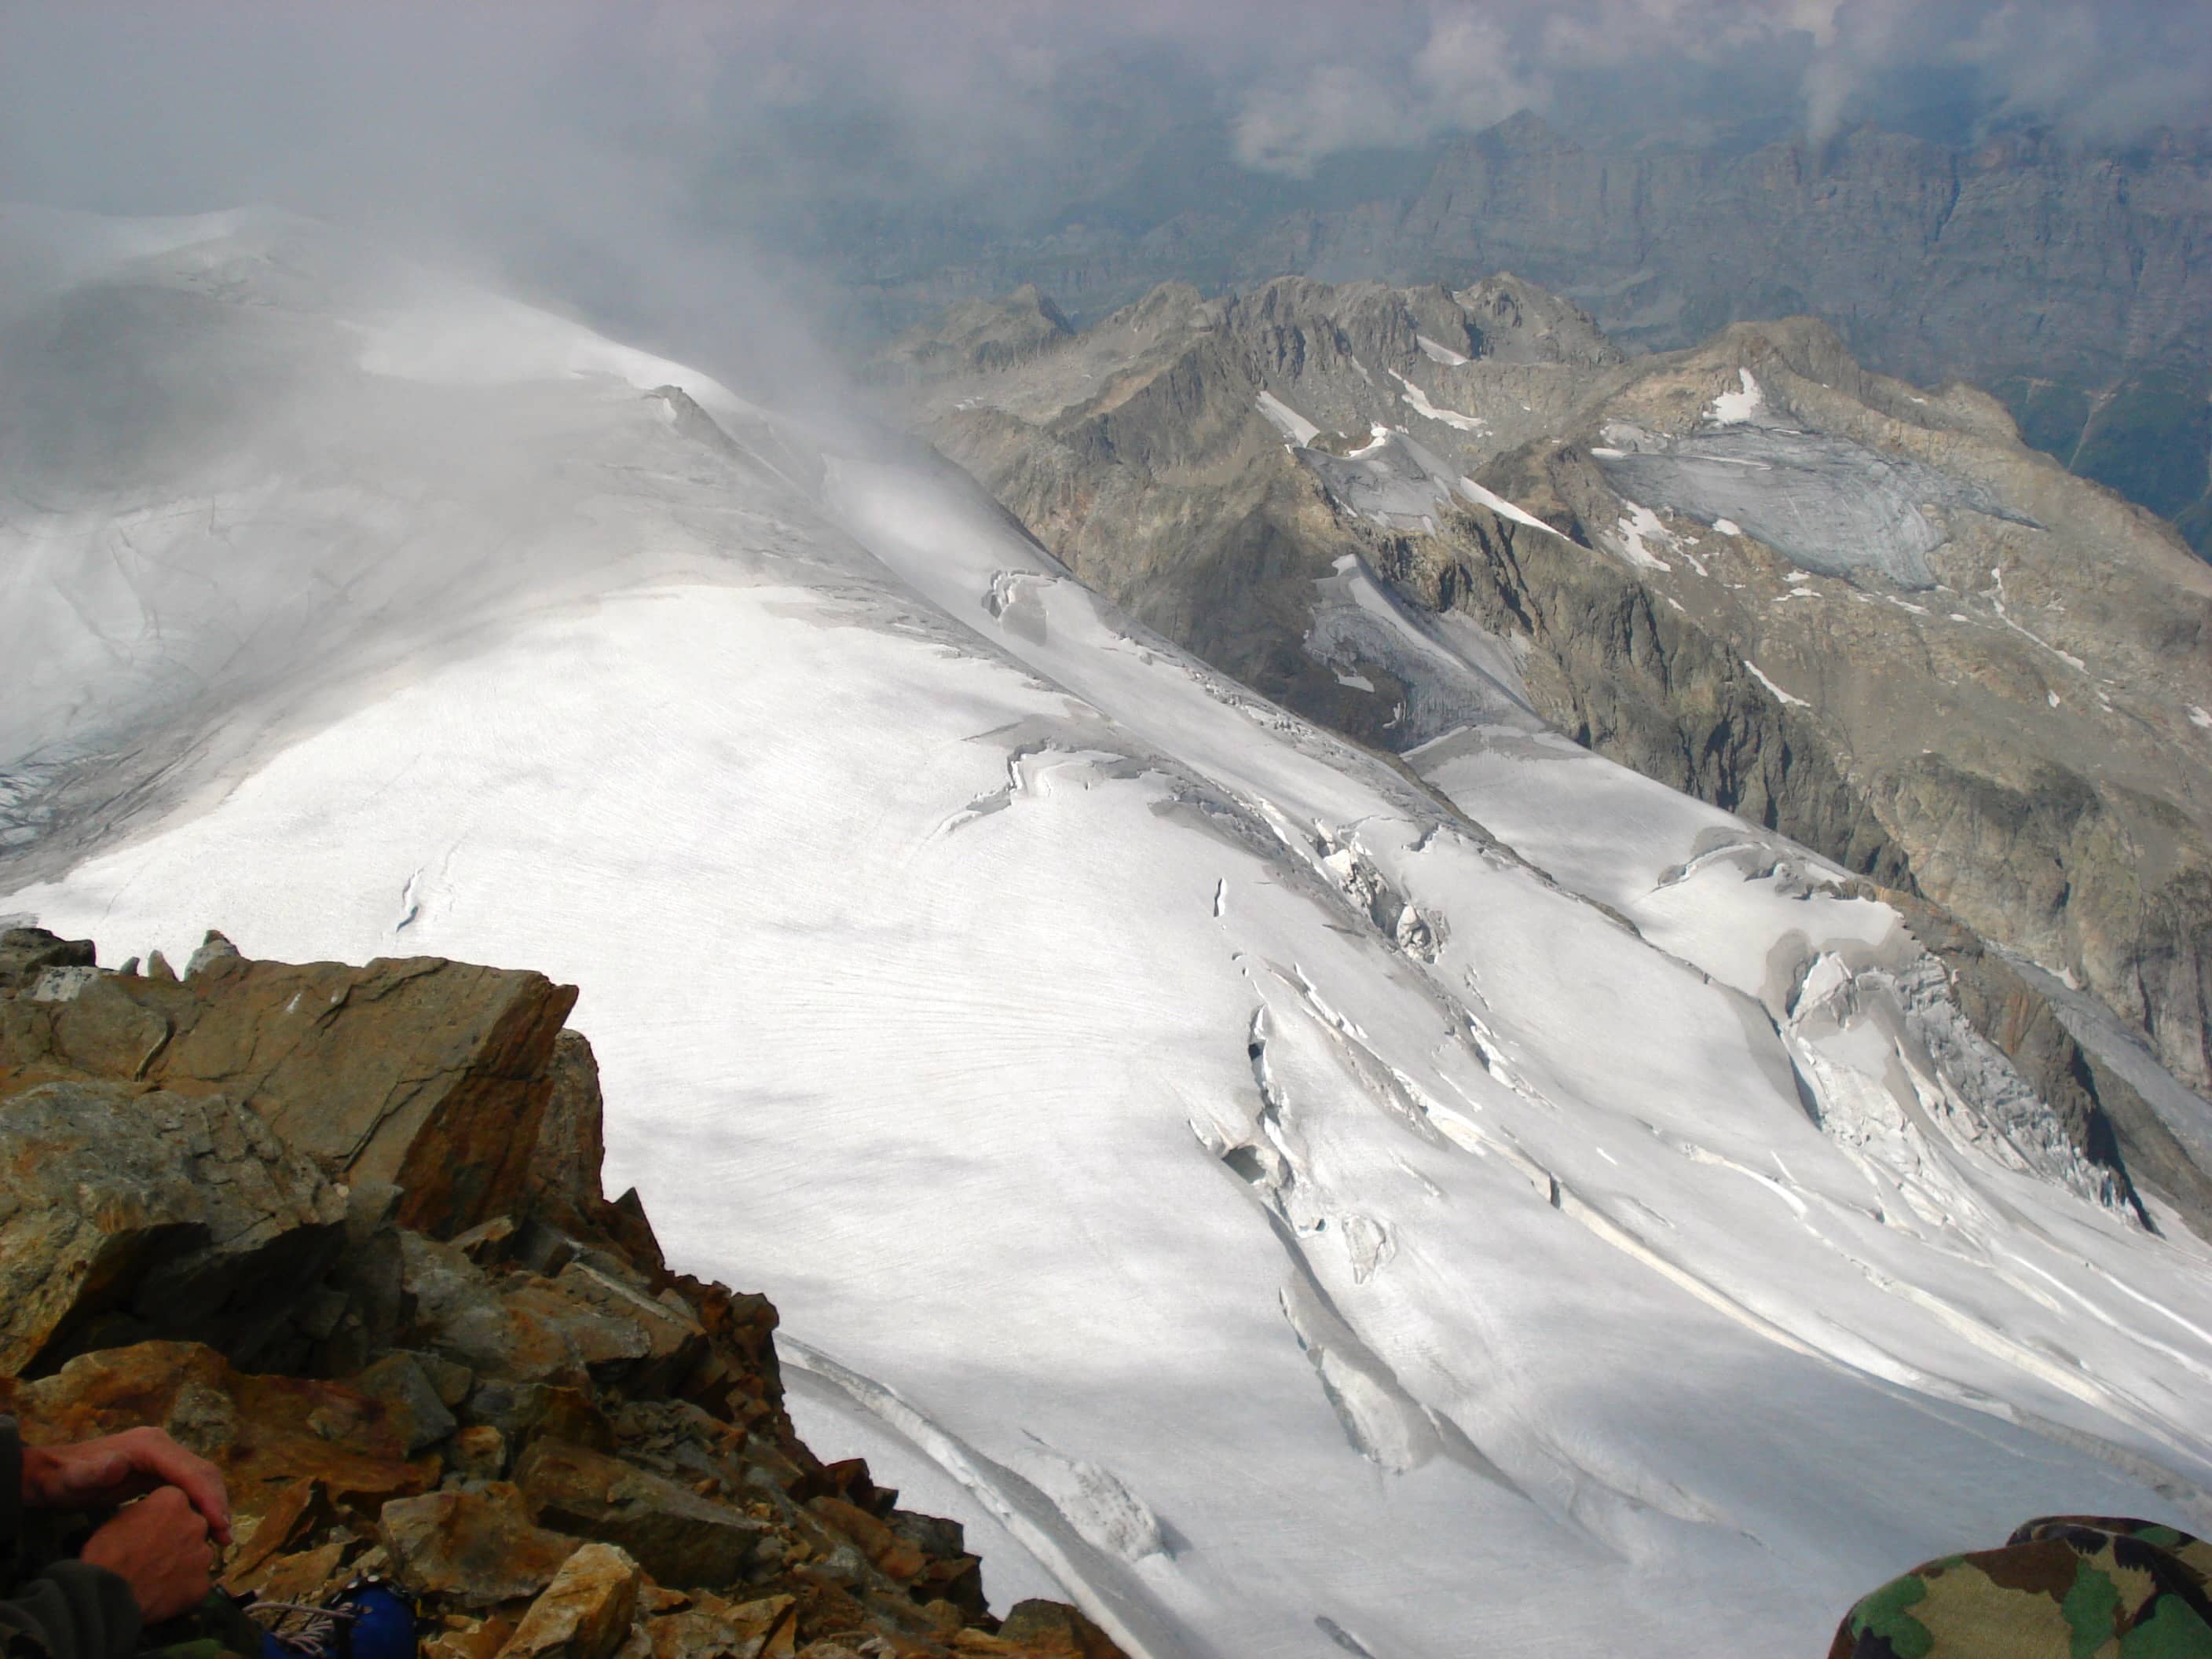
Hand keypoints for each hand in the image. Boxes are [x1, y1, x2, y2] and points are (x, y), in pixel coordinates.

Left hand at [21, 1429, 231, 1544]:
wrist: (48, 1476)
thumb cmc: (60, 1480)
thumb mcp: (72, 1479)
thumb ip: (92, 1473)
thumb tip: (118, 1465)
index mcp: (150, 1446)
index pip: (191, 1470)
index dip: (208, 1497)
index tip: (219, 1526)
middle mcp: (162, 1447)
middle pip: (203, 1472)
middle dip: (217, 1503)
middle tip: (225, 1537)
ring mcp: (162, 1458)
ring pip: (200, 1480)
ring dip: (213, 1506)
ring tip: (219, 1538)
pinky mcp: (158, 1471)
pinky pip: (188, 1487)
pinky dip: (200, 1506)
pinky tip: (200, 1528)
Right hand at [77, 1487, 216, 1624]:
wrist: (107, 1597)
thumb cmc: (105, 1556)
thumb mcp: (118, 1519)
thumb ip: (146, 1511)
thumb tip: (153, 1516)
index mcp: (174, 1501)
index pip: (176, 1502)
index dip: (161, 1518)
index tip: (149, 1531)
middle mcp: (196, 1523)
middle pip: (191, 1526)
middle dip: (178, 1538)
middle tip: (155, 1555)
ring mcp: (203, 1554)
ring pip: (198, 1554)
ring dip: (184, 1562)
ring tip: (158, 1577)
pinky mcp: (203, 1583)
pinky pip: (197, 1582)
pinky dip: (185, 1587)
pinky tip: (164, 1594)